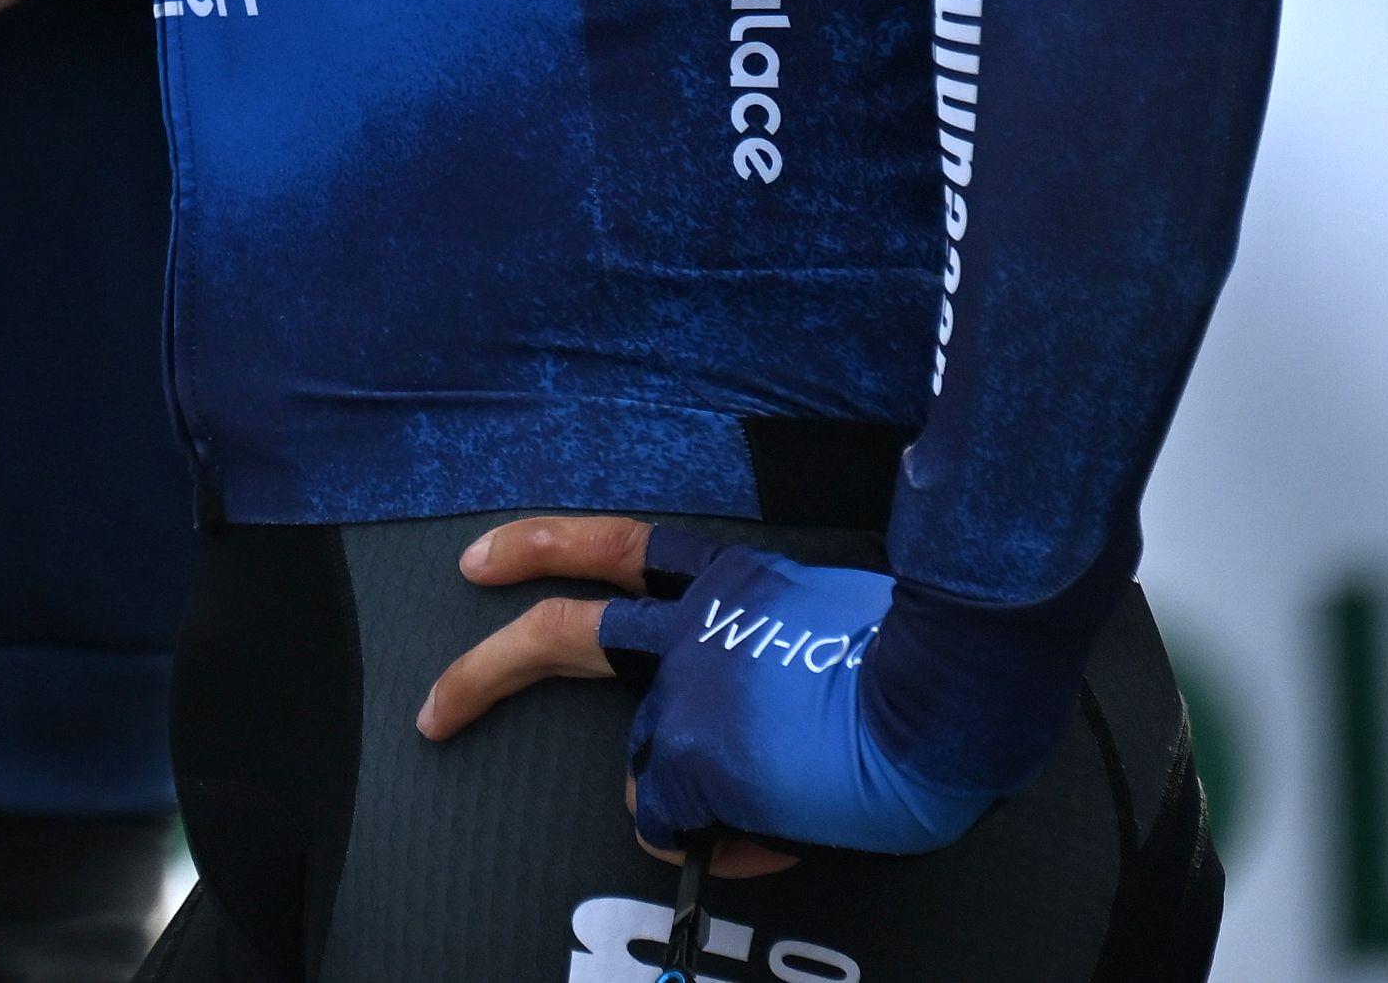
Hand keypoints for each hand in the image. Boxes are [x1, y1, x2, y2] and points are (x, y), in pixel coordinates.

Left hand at [417, 517, 1004, 867]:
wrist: (950, 693)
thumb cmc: (919, 662)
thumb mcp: (832, 624)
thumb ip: (766, 660)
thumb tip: (744, 741)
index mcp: (730, 578)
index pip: (618, 547)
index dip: (544, 548)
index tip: (488, 559)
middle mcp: (691, 624)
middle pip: (560, 634)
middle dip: (485, 671)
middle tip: (437, 707)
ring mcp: (684, 691)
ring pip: (642, 760)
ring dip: (680, 793)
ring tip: (759, 804)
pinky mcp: (691, 757)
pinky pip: (676, 821)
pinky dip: (713, 841)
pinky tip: (764, 838)